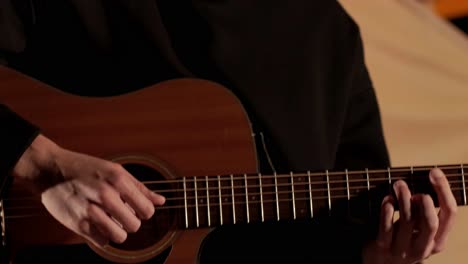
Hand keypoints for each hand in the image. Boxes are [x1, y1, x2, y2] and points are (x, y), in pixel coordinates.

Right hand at [13, 134, 165, 246]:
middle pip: (135, 225)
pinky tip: (97, 224)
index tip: (136, 208)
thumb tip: (161, 201)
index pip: (147, 209)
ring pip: (120, 237)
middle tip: (122, 214)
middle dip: (131, 222)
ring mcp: (91, 210)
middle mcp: (106, 194)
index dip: (145, 212)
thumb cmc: (85, 168)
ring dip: (118, 231)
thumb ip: (139, 187)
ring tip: (110, 221)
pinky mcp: (77, 224)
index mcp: (118, 179)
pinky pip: (102, 242)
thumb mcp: (115, 170)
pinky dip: (102, 236)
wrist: (50, 169)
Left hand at [362, 168, 456, 263]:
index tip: (434, 172)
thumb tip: (428, 179)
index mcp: (438, 240)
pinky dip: (387, 210)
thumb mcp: (419, 228)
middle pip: (432, 222)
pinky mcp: (384, 248)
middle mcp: (424, 247)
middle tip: (411, 183)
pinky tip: (387, 199)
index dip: (444, 190)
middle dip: (423, 199)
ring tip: (398, 185)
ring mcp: (403, 250)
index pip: (450, 214)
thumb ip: (424, 211)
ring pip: (407, 221)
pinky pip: (386, 228)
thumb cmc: (402, 238)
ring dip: (402, 198)